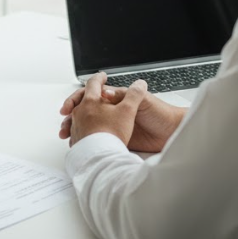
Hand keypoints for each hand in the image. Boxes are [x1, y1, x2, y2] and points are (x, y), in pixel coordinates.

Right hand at [59, 74, 185, 151]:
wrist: (172, 132)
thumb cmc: (160, 113)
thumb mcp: (143, 100)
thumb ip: (125, 95)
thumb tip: (106, 92)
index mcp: (115, 99)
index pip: (89, 95)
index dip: (76, 100)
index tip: (68, 108)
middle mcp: (111, 112)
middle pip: (84, 112)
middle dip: (70, 118)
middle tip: (64, 125)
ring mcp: (113, 127)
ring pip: (88, 127)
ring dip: (75, 131)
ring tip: (68, 137)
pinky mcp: (117, 140)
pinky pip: (98, 140)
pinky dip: (87, 142)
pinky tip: (81, 146)